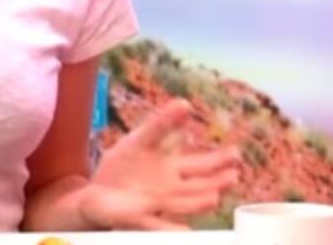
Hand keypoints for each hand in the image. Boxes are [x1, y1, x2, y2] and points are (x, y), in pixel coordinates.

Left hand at [80, 99, 240, 230]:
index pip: (201, 165)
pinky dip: (170, 227)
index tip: (236, 155)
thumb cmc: (123, 167)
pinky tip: (184, 230)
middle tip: (233, 176)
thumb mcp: (140, 140)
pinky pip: (156, 224)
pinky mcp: (138, 217)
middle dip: (215, 182)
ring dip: (197, 202)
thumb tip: (185, 102)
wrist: (96, 193)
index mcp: (173, 169)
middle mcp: (171, 189)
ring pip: (182, 203)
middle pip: (198, 185)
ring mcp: (157, 204)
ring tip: (212, 198)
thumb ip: (161, 123)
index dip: (218, 161)